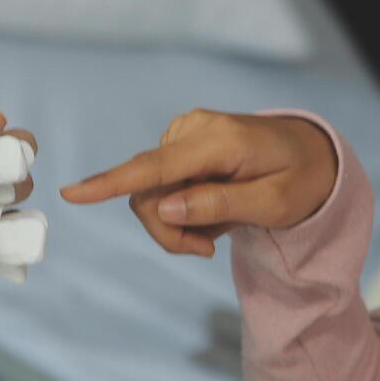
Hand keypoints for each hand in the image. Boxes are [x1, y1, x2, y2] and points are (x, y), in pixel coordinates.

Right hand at [60, 110, 336, 256]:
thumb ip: (220, 205)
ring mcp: (181, 135)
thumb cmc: (298, 180)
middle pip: (148, 196)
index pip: (156, 167)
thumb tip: (166, 209)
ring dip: (176, 226)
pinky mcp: (176, 146)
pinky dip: (181, 211)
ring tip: (216, 228)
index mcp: (220, 140)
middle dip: (170, 233)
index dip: (111, 184)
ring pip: (148, 198)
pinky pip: (158, 190)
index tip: (71, 194)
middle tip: (207, 250)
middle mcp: (191, 130)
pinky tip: (211, 207)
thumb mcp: (274, 203)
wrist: (309, 154)